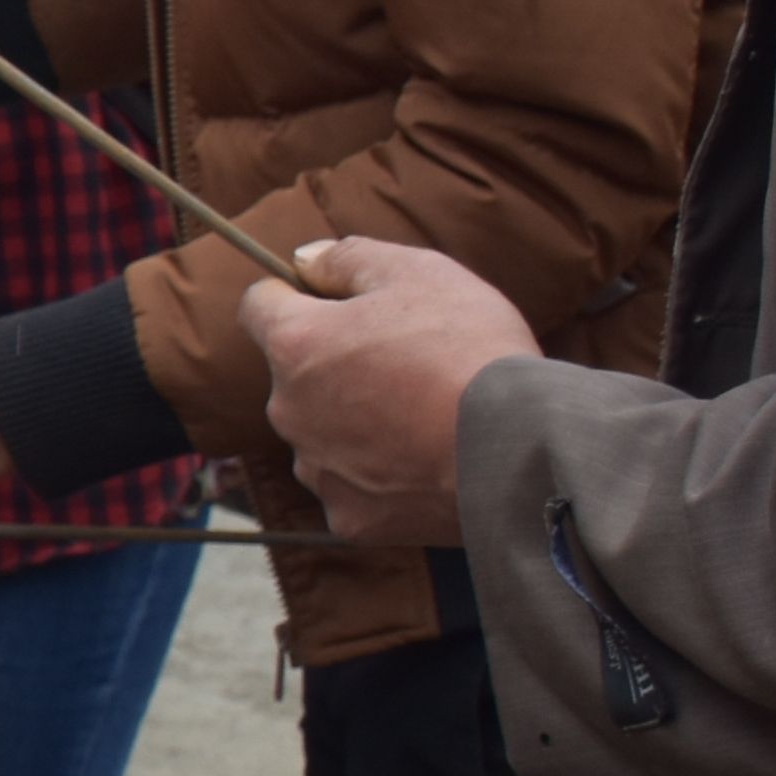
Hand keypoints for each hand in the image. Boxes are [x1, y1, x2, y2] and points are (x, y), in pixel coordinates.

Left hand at [245, 238, 534, 547]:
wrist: (517, 449)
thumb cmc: (469, 349)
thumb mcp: (419, 271)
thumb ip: (349, 257)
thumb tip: (304, 260)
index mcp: (295, 344)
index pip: (259, 305)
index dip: (296, 294)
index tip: (334, 298)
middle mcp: (288, 410)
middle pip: (295, 374)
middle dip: (335, 362)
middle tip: (407, 360)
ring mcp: (316, 468)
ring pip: (322, 433)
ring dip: (354, 421)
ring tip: (422, 415)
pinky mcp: (349, 518)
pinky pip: (352, 486)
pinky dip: (379, 476)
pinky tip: (425, 463)